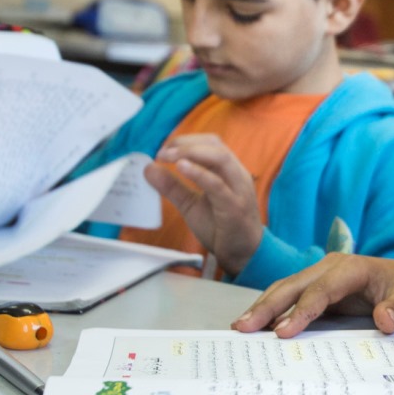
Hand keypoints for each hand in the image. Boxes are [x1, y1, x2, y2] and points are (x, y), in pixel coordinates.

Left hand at [144, 133, 263, 274]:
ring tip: (169, 157)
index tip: (164, 149)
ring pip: (219, 158)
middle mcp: (236, 175)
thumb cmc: (221, 227)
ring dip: (191, 153)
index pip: (210, 143)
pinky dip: (198, 173)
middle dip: (186, 144)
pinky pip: (217, 184)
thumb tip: (149, 169)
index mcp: (228, 171)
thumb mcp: (190, 205)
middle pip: (215, 145)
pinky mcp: (234, 206)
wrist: (243, 253)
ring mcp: (238, 189)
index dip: (186, 141)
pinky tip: (182, 168)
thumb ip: (172, 187)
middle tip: (162, 152)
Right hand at [232, 252, 393, 336]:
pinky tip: (256, 327)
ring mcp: (321, 277)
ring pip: (285, 289)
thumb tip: (386, 321)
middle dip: (267, 307)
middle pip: (293, 286)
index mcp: (351, 268)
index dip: (301, 312)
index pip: (320, 291)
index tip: (283, 333)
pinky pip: (290, 298)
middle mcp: (331, 268)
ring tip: (240, 328)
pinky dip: (271, 311)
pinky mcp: (317, 289)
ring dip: (263, 308)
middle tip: (243, 328)